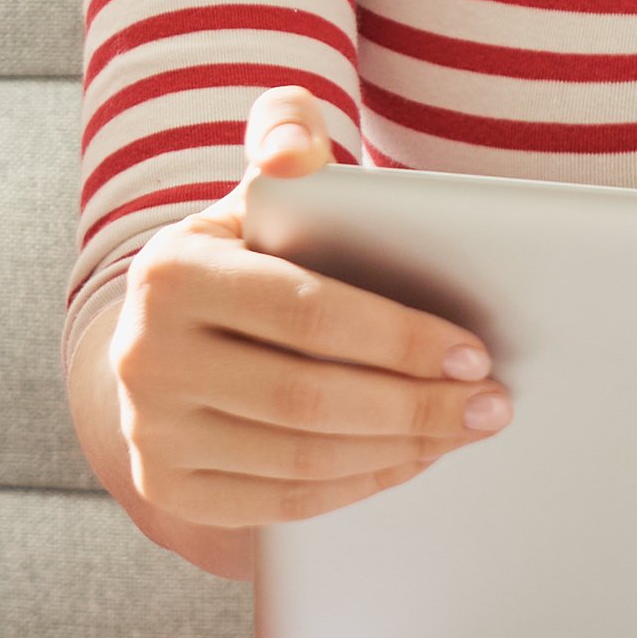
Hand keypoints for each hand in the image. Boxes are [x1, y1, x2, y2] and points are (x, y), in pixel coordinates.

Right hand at [101, 90, 503, 534]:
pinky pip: (284, 502)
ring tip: (462, 428)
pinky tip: (410, 458)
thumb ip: (285, 134)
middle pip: (308, 397)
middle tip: (491, 404)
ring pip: (301, 458)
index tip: (475, 352)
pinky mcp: (168, 487)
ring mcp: (151, 432)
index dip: (400, 338)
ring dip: (401, 448)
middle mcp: (145, 356)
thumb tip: (294, 153)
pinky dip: (361, 484)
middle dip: (416, 405)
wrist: (164, 340)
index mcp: (171, 272)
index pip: (308, 313)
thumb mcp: (259, 192)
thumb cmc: (245, 258)